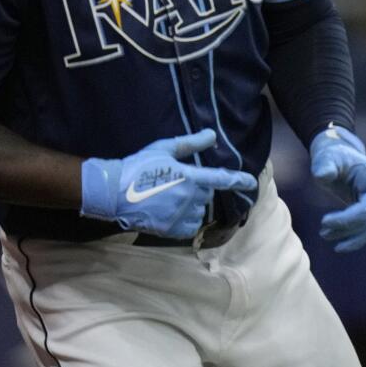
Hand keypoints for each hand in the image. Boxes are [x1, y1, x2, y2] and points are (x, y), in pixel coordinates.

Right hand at [80, 128, 257, 238]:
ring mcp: (180, 215)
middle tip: (175, 184)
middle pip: (206, 195)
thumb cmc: (139, 167)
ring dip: (191, 206)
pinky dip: (184, 222)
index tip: (252, 183)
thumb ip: (190, 144)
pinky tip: (169, 212)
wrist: (113, 193)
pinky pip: (189, 227)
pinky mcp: (171, 230)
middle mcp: (189, 197)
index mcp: (190, 177)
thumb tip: (212, 135)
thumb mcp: (164, 149)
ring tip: (168, 198)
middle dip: (196, 189)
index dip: (239, 181)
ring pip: (198, 212)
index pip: (222, 179)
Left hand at [309, 123, 365, 251]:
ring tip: (324, 235)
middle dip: (348, 222)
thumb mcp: (326, 158)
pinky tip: (335, 242)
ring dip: (348, 234)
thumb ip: (324, 166)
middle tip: (323, 225)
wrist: (335, 161)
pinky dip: (352, 239)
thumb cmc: (331, 157)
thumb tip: (323, 175)